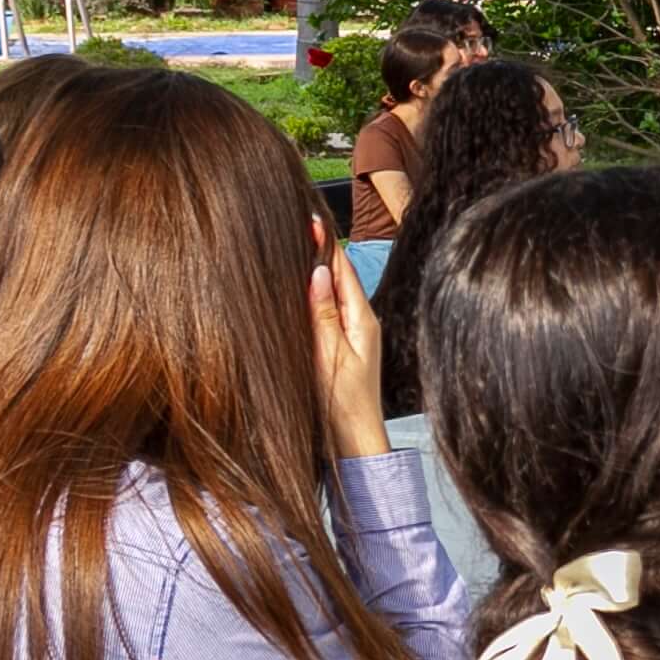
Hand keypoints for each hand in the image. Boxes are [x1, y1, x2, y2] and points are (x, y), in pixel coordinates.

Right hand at [309, 222, 390, 458]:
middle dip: (320, 251)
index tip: (311, 218)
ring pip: (333, 292)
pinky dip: (317, 294)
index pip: (342, 270)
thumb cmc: (343, 404)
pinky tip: (304, 287)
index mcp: (361, 319)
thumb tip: (317, 273)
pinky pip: (330, 310)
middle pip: (339, 277)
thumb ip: (322, 315)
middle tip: (300, 222)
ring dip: (317, 270)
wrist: (355, 441)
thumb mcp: (330, 356)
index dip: (325, 244)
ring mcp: (354, 333)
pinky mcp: (345, 345)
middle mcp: (361, 321)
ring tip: (298, 244)